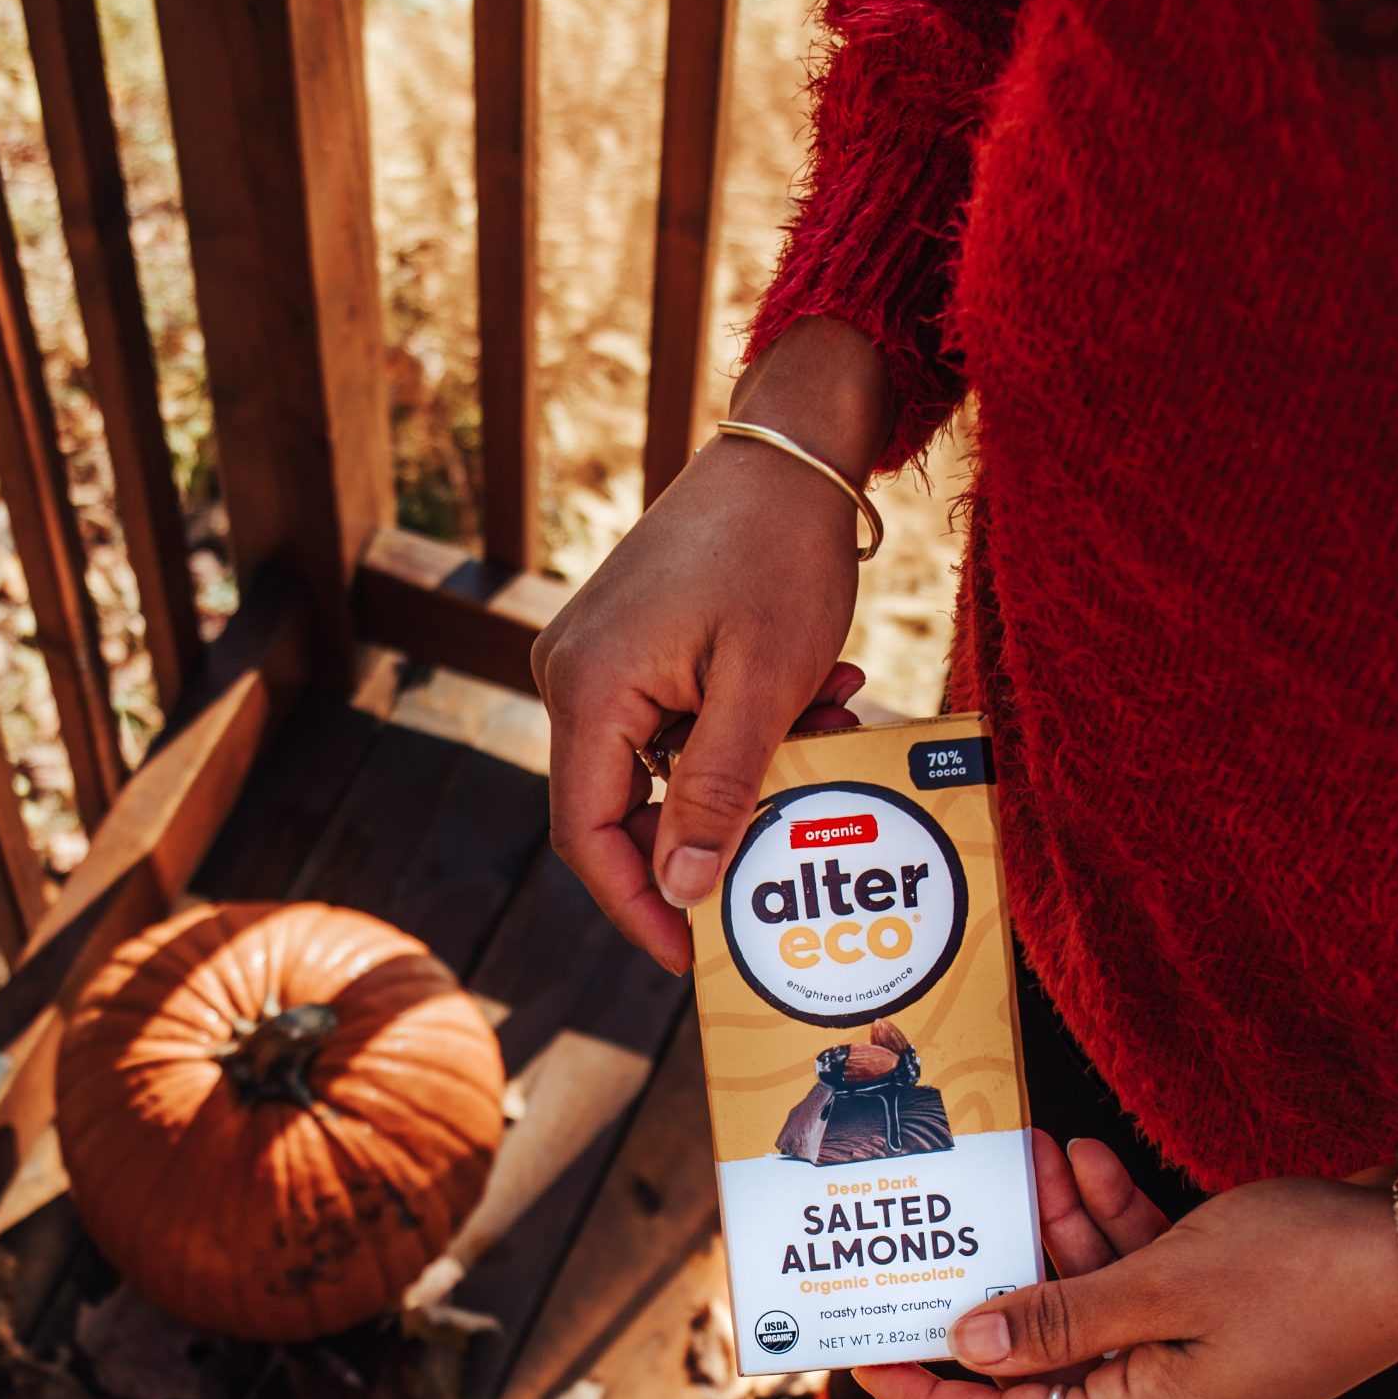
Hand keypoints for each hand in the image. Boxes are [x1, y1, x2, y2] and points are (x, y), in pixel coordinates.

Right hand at [533, 318, 891, 973]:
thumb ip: (718, 793)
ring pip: (657, 768)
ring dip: (743, 776)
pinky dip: (738, 732)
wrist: (789, 442)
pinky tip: (812, 696)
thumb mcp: (765, 684)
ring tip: (825, 728)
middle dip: (709, 836)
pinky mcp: (631, 644)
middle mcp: (572, 674)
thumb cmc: (780, 548)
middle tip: (786, 852)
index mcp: (589, 687)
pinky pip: (674, 724)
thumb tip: (679, 889)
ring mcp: (597, 656)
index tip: (691, 956)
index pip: (586, 835)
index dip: (636, 906)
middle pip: (616, 809)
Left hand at [856, 1134, 1397, 1398]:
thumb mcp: (1168, 1288)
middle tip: (940, 1222)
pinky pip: (1139, 1268)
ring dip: (1057, 1227)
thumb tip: (971, 1344)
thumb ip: (1061, 1318)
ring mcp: (1188, 1351)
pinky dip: (1113, 1217)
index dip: (927, 1390)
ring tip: (1025, 1158)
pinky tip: (1085, 1159)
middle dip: (996, 1275)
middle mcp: (1158, 1397)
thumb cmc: (1311, 1273)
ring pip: (1088, 1294)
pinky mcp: (1216, 1307)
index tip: (862, 1353)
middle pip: (1039, 1349)